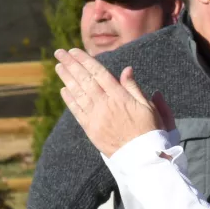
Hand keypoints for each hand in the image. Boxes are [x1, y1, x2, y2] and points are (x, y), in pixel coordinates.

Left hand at [54, 48, 174, 155]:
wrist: (143, 156)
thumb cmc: (150, 130)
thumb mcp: (149, 106)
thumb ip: (134, 87)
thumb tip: (126, 69)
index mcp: (120, 96)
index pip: (99, 73)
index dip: (85, 61)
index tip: (75, 51)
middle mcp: (105, 104)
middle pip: (85, 80)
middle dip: (71, 65)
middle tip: (60, 53)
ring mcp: (96, 117)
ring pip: (78, 93)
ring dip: (67, 79)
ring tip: (58, 67)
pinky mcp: (91, 129)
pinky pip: (77, 111)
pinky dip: (69, 100)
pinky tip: (64, 90)